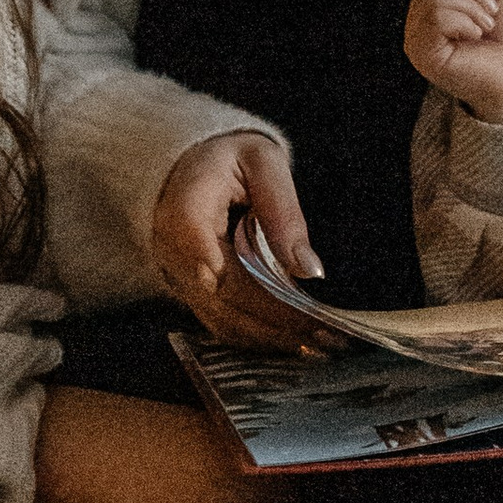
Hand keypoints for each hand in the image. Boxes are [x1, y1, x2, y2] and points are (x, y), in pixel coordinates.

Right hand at [150, 130, 329, 347]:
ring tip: (321, 344)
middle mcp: (173, 251)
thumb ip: (283, 210)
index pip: (203, 248)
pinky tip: (295, 341)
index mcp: (183, 206)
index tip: (290, 301)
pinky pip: (222, 324)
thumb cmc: (225, 158)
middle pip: (225, 295)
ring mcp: (179, 278)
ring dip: (271, 337)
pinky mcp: (190, 295)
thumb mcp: (261, 161)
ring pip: (223, 319)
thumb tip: (309, 269)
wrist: (181, 167)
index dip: (244, 282)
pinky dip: (258, 337)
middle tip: (329, 333)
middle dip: (278, 318)